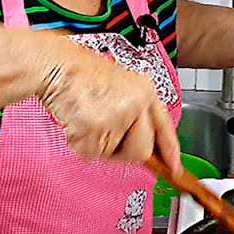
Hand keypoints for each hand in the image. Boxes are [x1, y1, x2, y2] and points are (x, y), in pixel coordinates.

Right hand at [35, 35, 180, 171]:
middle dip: (122, 150)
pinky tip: (78, 121)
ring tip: (89, 118)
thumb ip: (137, 114)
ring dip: (98, 145)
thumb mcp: (123, 87)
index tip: (174, 168)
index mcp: (146, 92)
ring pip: (112, 155)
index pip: (164, 127)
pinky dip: (80, 143)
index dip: (169, 151)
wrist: (58, 66)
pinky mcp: (94, 128)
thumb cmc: (84, 75)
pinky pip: (91, 154)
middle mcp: (136, 104)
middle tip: (106, 132)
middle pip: (140, 151)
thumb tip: (146, 147)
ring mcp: (116, 116)